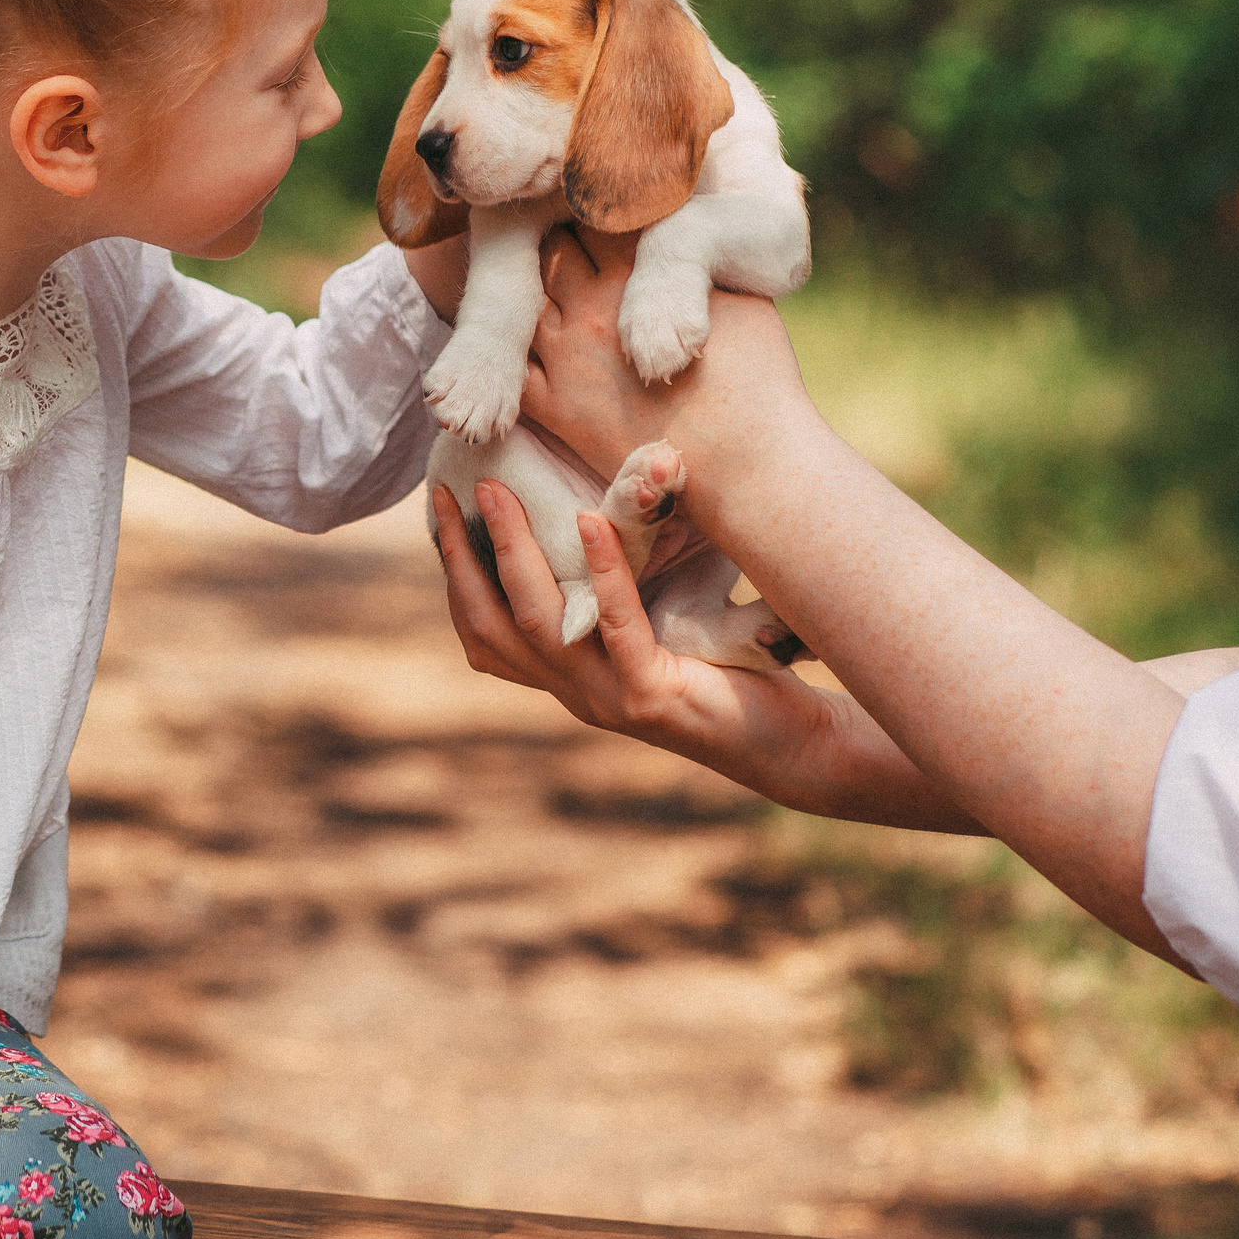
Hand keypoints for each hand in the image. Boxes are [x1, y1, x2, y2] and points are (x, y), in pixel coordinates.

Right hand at [430, 481, 982, 833]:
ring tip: (499, 492)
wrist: (800, 746)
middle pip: (491, 624)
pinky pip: (616, 626)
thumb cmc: (737, 674)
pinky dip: (600, 571)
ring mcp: (609, 699)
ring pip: (538, 624)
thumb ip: (625, 582)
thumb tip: (600, 494)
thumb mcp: (665, 618)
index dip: (454, 572)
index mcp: (570, 677)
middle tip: (444, 493)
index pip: (485, 631)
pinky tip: (591, 521)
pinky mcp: (653, 697)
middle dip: (460, 555)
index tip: (438, 509)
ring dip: (513, 551)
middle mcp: (577, 693)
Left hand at [518, 228, 818, 490]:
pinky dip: (502, 347)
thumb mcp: (741, 298)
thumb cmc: (758, 379)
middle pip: (550, 252)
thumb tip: (685, 230)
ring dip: (525, 288)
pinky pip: (506, 367)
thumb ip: (699, 262)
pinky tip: (509, 336)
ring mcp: (565, 359)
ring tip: (534, 279)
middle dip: (551, 237)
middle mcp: (590, 310)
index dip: (594, 207)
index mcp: (636, 276)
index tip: (594, 203)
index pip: (594, 218)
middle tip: (554, 231)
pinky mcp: (554, 408)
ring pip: (520, 303)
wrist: (744, 463)